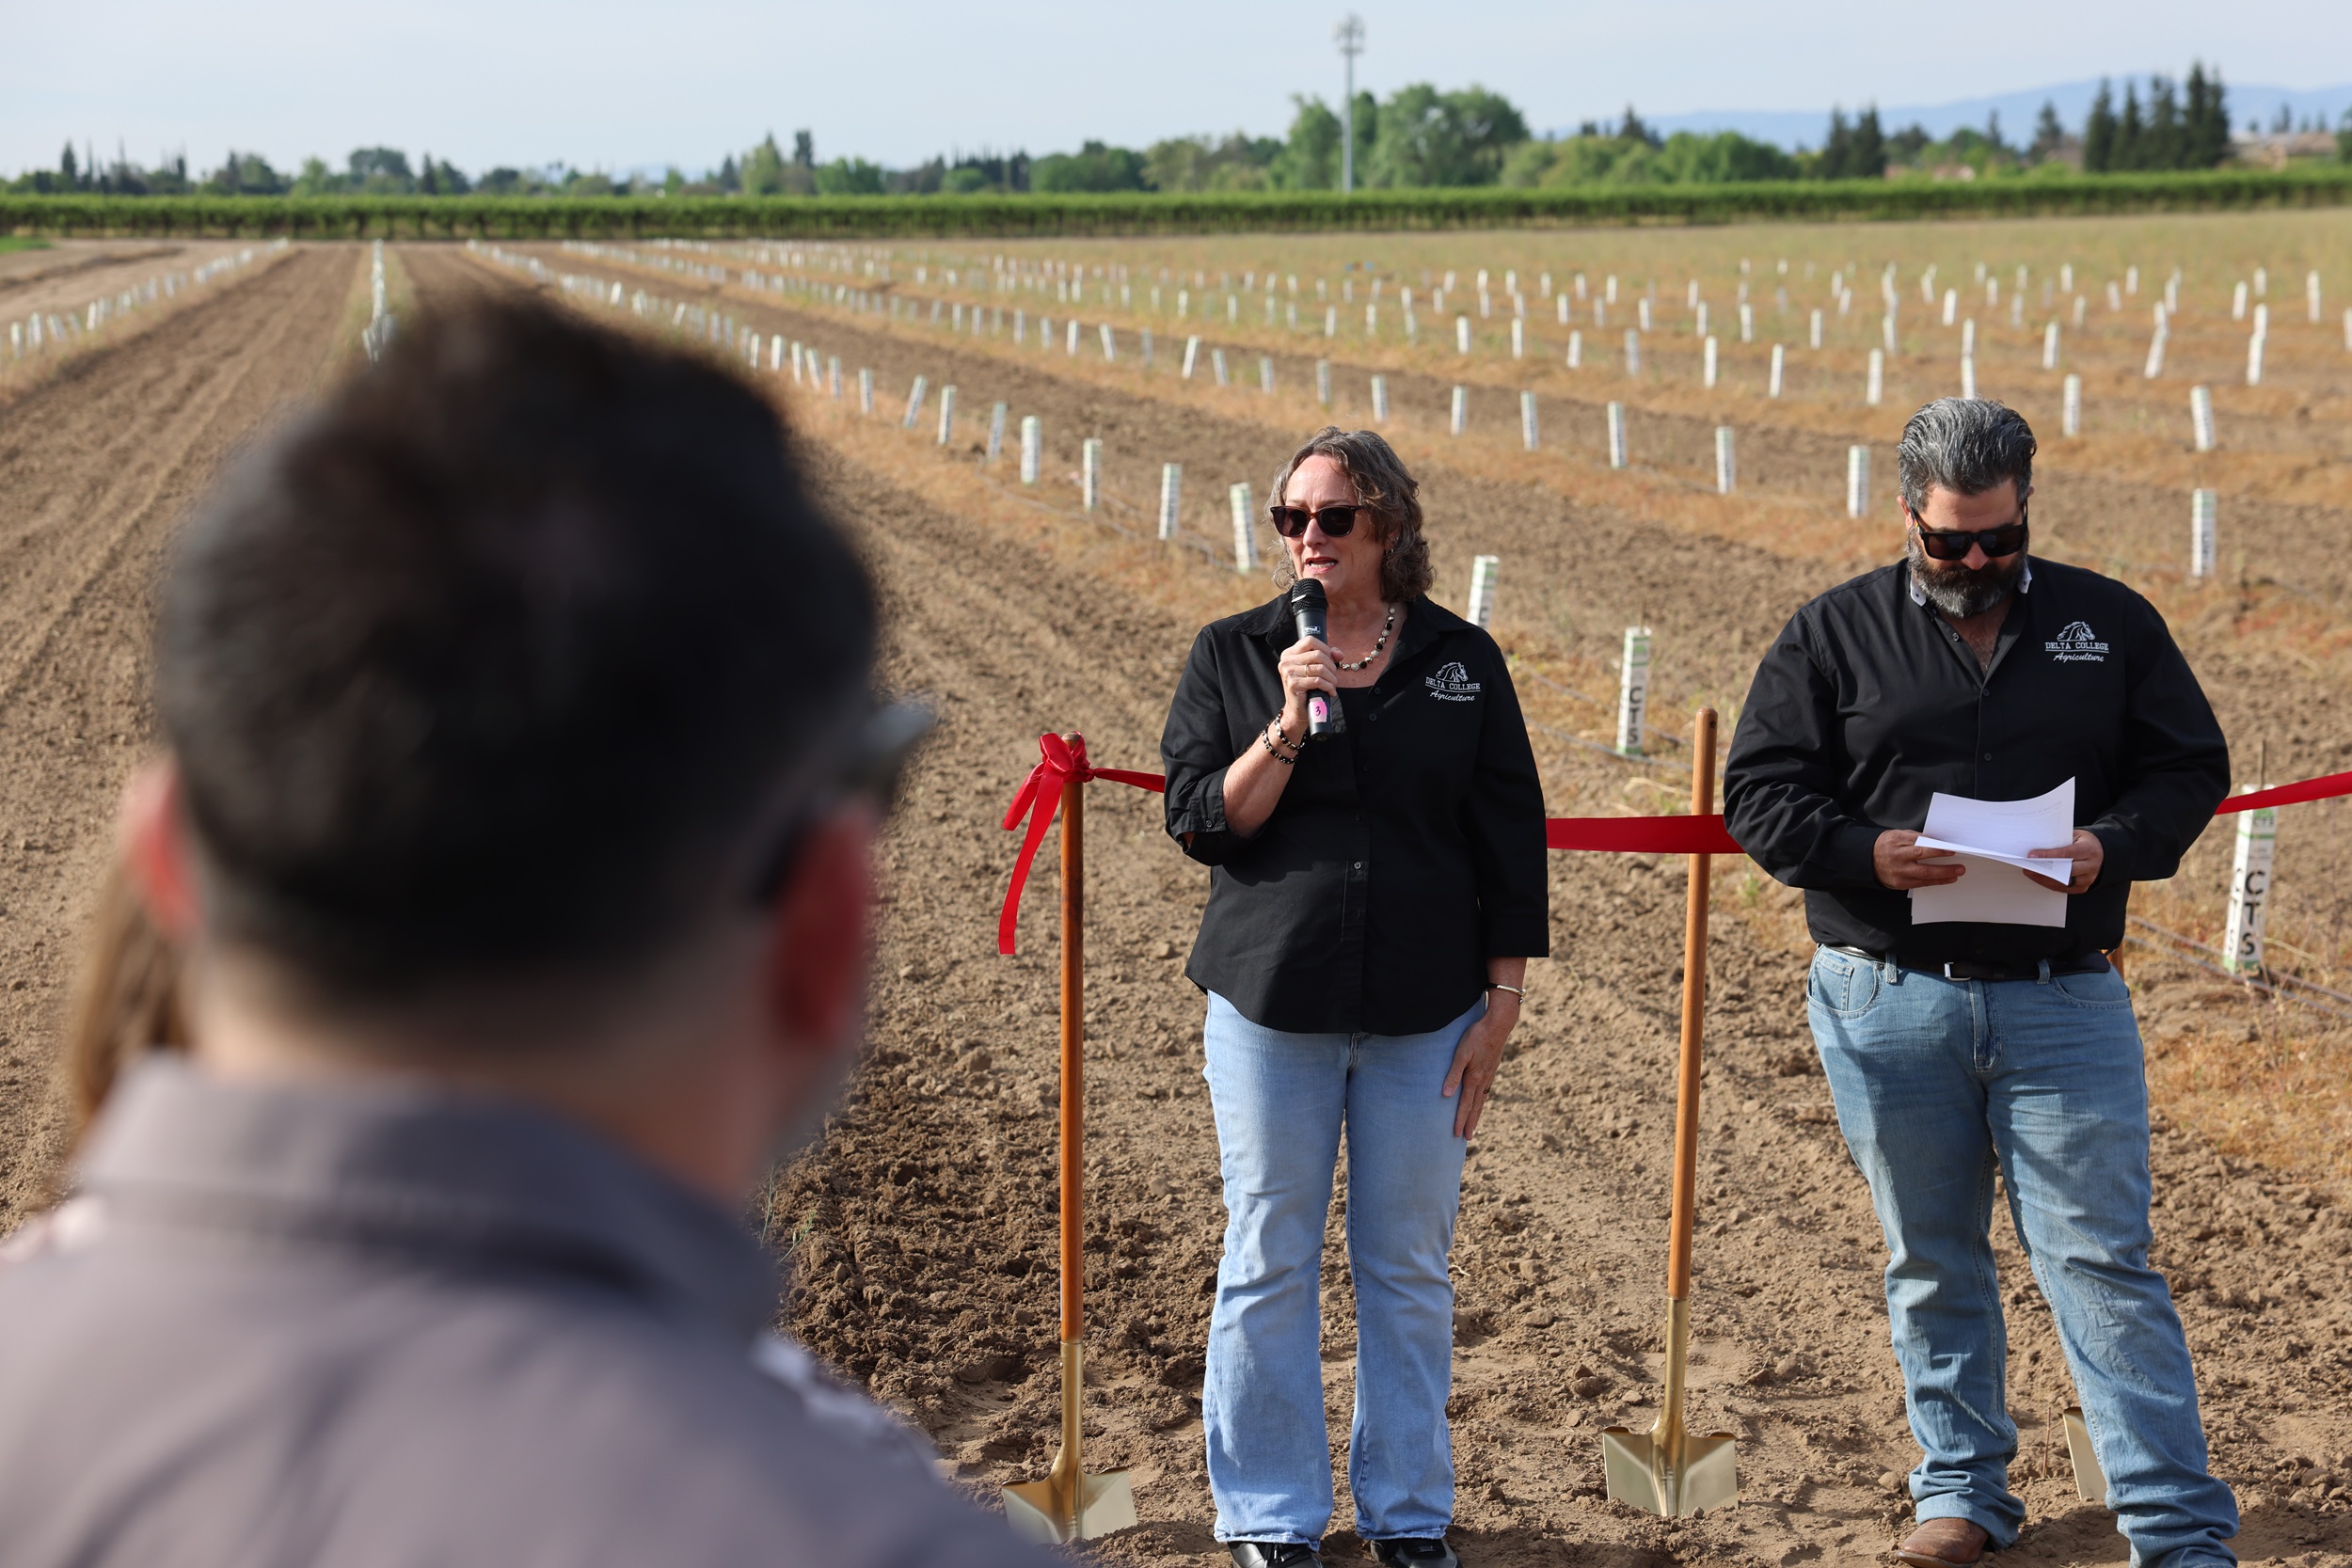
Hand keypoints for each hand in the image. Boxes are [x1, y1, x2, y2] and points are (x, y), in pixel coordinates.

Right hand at [1275, 635, 1337, 738]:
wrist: (1297, 710)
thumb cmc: (1307, 688)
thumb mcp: (1315, 669)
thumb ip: (1326, 657)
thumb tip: (1339, 654)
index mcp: (1289, 653)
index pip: (1310, 641)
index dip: (1325, 648)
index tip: (1332, 659)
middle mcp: (1286, 661)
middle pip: (1317, 654)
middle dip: (1331, 666)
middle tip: (1333, 675)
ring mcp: (1288, 672)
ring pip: (1320, 668)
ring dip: (1331, 678)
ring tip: (1333, 684)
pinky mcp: (1293, 684)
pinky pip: (1318, 681)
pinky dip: (1328, 686)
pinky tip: (1330, 691)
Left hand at [1442, 993, 1517, 1138]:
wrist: (1499, 1024)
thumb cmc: (1477, 1036)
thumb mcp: (1461, 1053)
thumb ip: (1453, 1073)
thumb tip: (1446, 1095)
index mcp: (1474, 1078)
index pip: (1465, 1105)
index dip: (1460, 1120)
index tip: (1456, 1134)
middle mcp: (1483, 1080)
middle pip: (1475, 1107)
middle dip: (1470, 1123)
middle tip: (1466, 1138)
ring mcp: (1489, 1075)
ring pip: (1482, 1100)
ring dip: (1477, 1114)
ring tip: (1473, 1126)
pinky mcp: (1492, 1068)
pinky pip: (1486, 1090)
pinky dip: (1483, 1101)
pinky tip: (1481, 1102)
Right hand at [1874, 829, 1964, 889]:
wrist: (1867, 859)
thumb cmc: (1885, 845)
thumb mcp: (1898, 835)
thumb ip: (1916, 838)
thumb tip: (1937, 842)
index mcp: (1896, 845)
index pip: (1921, 848)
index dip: (1937, 850)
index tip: (1951, 850)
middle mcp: (1897, 861)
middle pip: (1923, 866)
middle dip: (1944, 868)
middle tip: (1959, 867)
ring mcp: (1898, 874)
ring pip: (1924, 877)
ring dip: (1943, 876)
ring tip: (1956, 874)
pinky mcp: (1900, 884)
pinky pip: (1920, 884)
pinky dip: (1935, 882)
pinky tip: (1946, 879)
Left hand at [2025, 828, 2103, 892]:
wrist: (2104, 854)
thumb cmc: (2087, 843)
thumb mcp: (2077, 835)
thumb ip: (2061, 840)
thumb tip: (2040, 844)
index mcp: (2089, 850)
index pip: (2066, 853)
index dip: (2048, 855)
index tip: (2032, 855)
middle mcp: (2090, 866)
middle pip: (2064, 870)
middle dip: (2044, 869)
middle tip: (2028, 867)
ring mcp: (2088, 878)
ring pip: (2063, 882)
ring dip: (2044, 879)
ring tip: (2030, 873)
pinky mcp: (2083, 887)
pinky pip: (2064, 888)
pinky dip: (2050, 884)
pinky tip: (2039, 878)